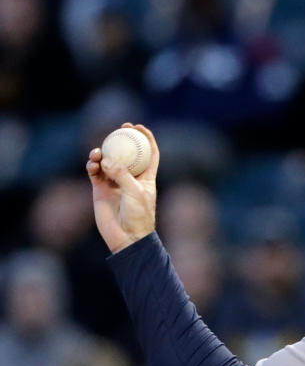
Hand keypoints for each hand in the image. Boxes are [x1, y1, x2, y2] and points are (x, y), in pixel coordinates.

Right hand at [86, 123, 159, 253]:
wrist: (126, 237)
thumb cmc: (138, 216)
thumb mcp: (135, 193)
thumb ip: (121, 175)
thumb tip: (106, 159)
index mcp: (146, 177)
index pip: (150, 153)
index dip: (146, 138)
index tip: (139, 127)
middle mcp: (130, 177)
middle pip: (127, 153)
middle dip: (122, 138)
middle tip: (119, 128)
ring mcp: (114, 182)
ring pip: (108, 160)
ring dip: (102, 152)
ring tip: (98, 153)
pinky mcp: (100, 189)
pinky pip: (95, 172)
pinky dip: (92, 165)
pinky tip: (92, 163)